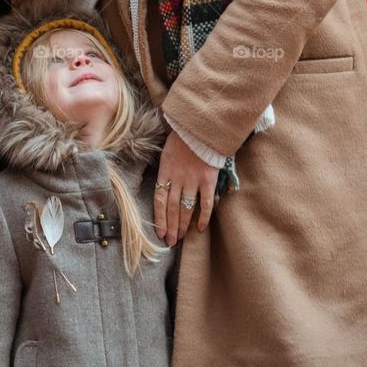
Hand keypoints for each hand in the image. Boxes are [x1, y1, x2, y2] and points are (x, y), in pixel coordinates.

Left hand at [154, 130, 218, 245]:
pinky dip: (203, 217)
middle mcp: (177, 178)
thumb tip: (164, 184)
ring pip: (185, 208)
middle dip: (170, 227)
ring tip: (181, 238)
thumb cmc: (183, 136)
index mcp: (165, 170)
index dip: (159, 218)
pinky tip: (200, 228)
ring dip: (182, 225)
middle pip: (171, 208)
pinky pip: (205, 203)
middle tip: (170, 242)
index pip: (158, 200)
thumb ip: (167, 168)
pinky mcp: (208, 180)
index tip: (160, 233)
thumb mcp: (167, 151)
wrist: (200, 125)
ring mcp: (193, 180)